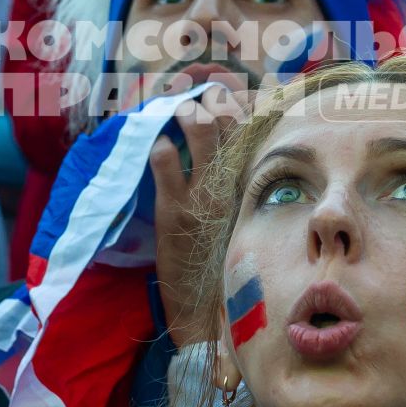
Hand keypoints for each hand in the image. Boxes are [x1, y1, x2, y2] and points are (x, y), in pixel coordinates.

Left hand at [149, 85, 252, 345]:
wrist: (206, 314)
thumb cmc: (221, 271)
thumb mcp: (238, 227)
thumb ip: (237, 194)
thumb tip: (229, 164)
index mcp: (248, 190)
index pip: (248, 134)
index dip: (233, 106)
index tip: (220, 92)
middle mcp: (231, 187)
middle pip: (225, 124)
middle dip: (206, 101)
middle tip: (192, 97)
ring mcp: (203, 196)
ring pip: (200, 134)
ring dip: (185, 115)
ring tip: (176, 112)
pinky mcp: (175, 210)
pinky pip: (166, 163)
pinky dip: (159, 148)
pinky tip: (157, 146)